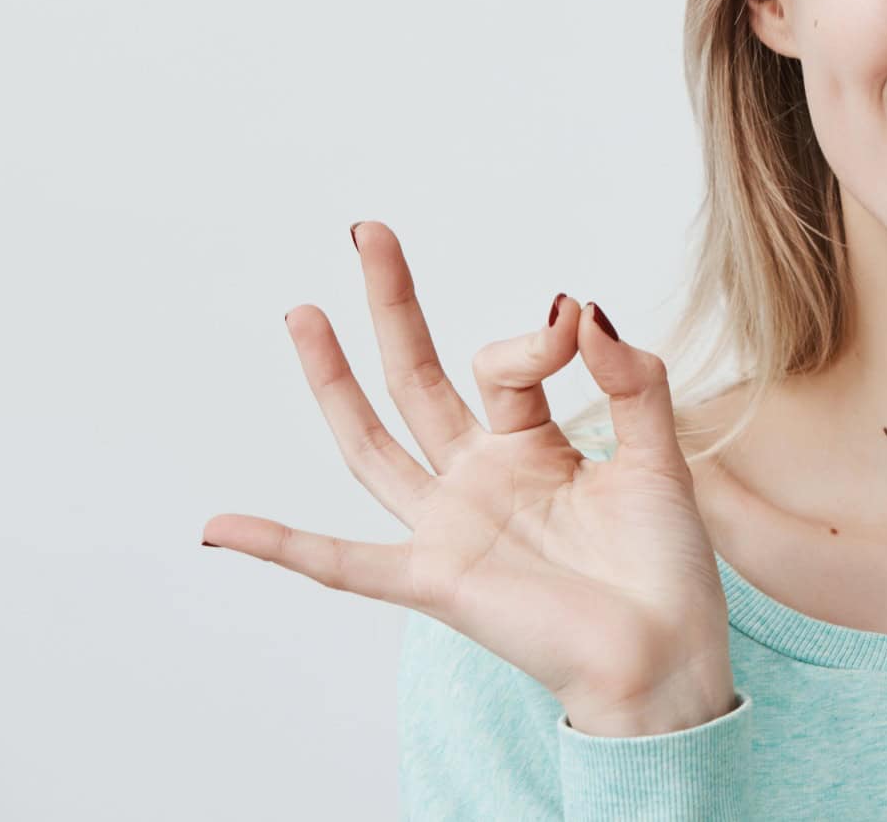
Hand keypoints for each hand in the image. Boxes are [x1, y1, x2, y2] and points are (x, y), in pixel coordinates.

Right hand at [201, 221, 735, 735]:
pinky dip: (282, 547)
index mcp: (533, 446)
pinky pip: (344, 565)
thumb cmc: (664, 566)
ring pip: (374, 445)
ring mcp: (450, 526)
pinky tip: (220, 529)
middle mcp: (480, 478)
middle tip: (368, 232)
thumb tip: (583, 307)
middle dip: (393, 307)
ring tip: (303, 313)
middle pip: (417, 379)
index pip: (508, 365)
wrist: (666, 654)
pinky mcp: (437, 581)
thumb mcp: (659, 453)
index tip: (576, 323)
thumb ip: (632, 379)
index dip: (538, 337)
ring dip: (334, 382)